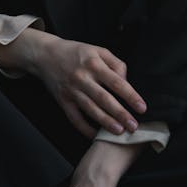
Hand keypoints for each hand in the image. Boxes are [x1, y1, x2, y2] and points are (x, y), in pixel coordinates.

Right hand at [28, 34, 146, 138]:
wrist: (45, 55)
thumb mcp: (97, 50)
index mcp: (94, 64)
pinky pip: (74, 118)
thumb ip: (115, 63)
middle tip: (133, 126)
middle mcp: (82, 77)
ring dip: (105, 122)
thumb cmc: (76, 52)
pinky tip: (95, 136)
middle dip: (120, 114)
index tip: (142, 108)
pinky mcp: (62, 100)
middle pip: (104, 99)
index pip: (116, 82)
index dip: (130, 96)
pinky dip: (84, 129)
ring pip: (90, 109)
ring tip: (119, 132)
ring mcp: (71, 90)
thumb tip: (127, 81)